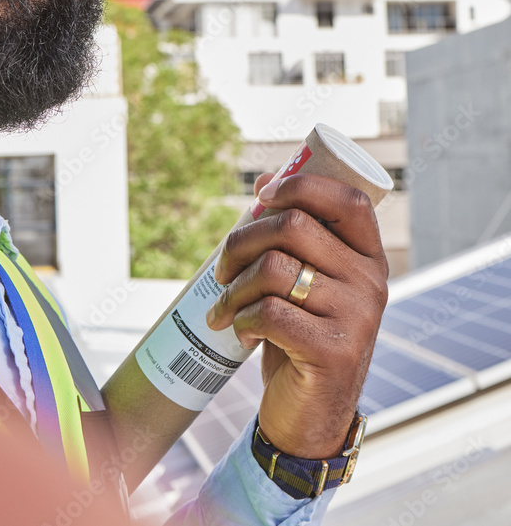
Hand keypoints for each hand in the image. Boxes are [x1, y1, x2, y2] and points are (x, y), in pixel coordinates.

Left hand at [205, 172, 388, 458]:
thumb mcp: (304, 282)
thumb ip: (293, 237)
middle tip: (222, 270)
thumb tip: (265, 180)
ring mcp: (358, 317)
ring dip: (233, 287)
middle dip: (241, 241)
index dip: (301, 185)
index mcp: (368, 258)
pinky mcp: (334, 352)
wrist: (310, 414)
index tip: (262, 196)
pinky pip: (269, 313)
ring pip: (273, 268)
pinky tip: (240, 332)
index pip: (346, 200)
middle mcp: (372, 282)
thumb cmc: (301, 336)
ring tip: (225, 306)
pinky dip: (240, 319)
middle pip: (293, 226)